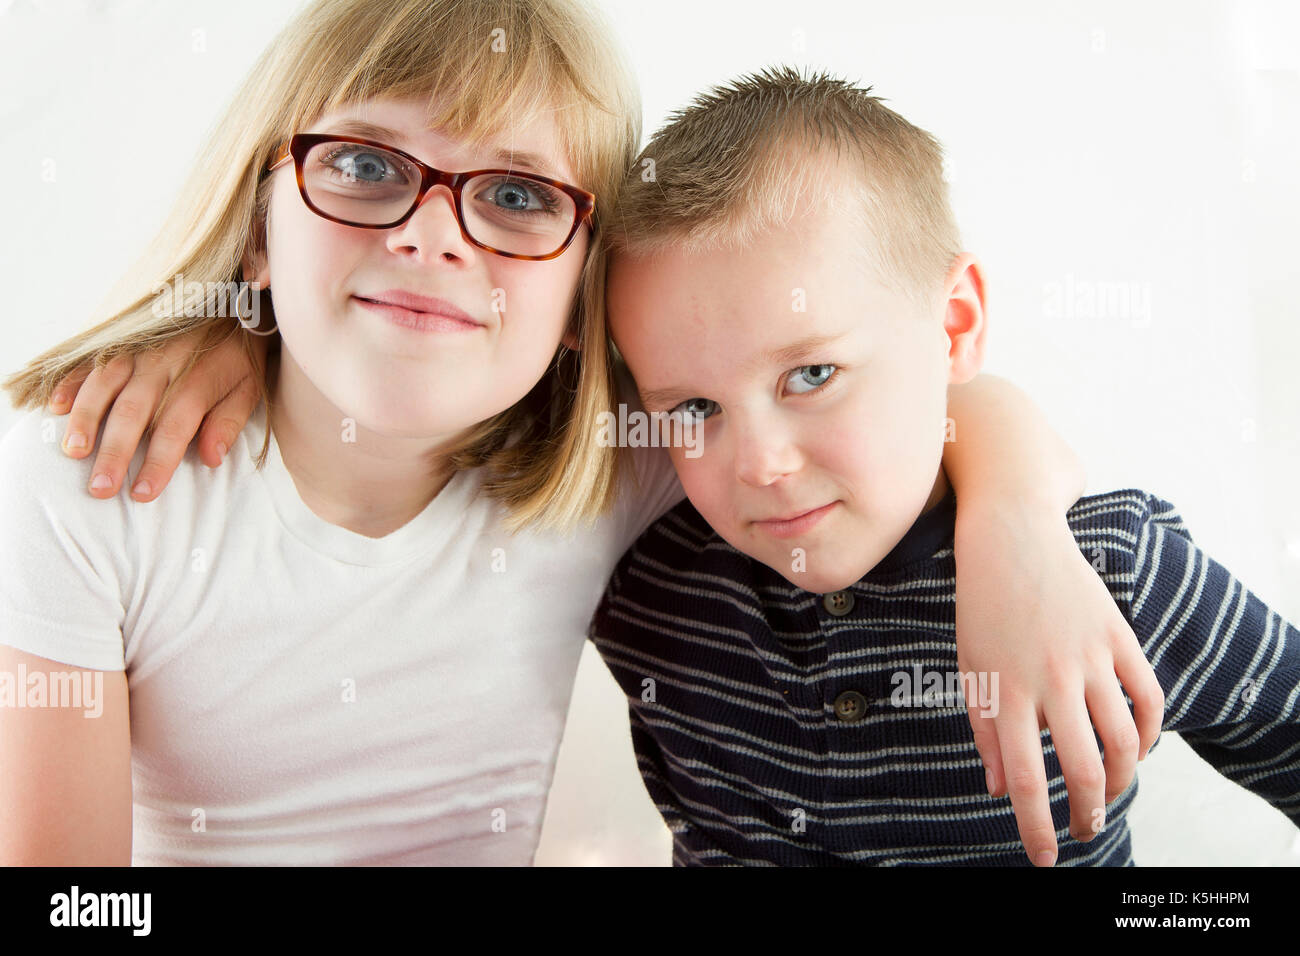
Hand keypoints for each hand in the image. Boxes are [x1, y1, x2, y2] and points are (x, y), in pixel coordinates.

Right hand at [48, 329, 267, 500]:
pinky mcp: (120, 339)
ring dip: (87, 420)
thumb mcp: (249, 388)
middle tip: (100, 487)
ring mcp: (137, 349)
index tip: (142, 493)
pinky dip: (72, 383)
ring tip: (73, 452)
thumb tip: (211, 458)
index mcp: (197, 381)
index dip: (158, 463)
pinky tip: (57, 408)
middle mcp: (163, 364)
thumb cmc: (240, 355)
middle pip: (133, 413)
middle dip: (115, 452)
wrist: (232, 302)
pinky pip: (90, 361)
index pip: (174, 429)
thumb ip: (229, 422)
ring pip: (104, 386)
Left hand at [953, 501, 1164, 866]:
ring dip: (1121, 780)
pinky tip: (1137, 749)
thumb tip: (998, 790)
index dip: (1035, 825)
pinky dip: (1150, 733)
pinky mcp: (1118, 636)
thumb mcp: (969, 666)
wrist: (1010, 537)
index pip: (1023, 777)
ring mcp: (1089, 656)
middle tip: (1085, 830)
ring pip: (1125, 741)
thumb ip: (984, 729)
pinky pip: (1149, 698)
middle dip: (1087, 813)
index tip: (1044, 857)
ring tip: (1107, 794)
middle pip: (1083, 768)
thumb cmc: (982, 606)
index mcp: (1005, 690)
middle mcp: (1050, 678)